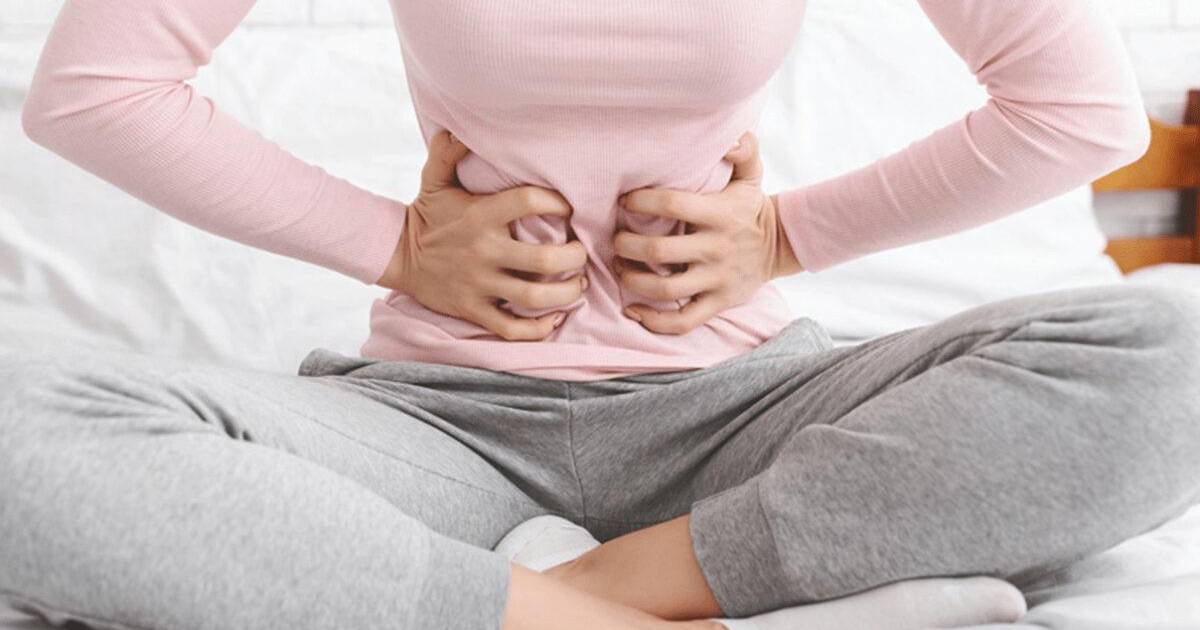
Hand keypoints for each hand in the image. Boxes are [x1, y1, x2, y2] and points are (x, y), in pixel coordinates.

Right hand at [378, 130, 587, 340]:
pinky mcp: (473, 310)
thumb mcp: (434, 178)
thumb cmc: (427, 215)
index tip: (567, 207)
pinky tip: (554, 318)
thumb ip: (449, 151)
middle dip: (574, 257)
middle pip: (543, 260)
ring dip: (566, 294)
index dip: (557, 201)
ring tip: (578, 285)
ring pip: (533, 297)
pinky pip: (512, 328)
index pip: (528, 201)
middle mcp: (483, 251)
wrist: (396, 255)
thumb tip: (460, 126)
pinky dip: (538, 329)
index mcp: (480, 216)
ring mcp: (479, 284)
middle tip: (582, 253)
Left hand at [613, 131, 800, 334]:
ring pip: (666, 289)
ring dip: (633, 280)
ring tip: (621, 268)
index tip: (625, 202)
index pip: (672, 205)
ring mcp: (717, 279)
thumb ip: (744, 150)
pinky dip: (654, 321)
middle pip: (659, 251)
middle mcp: (716, 248)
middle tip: (615, 240)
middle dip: (627, 245)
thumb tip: (732, 139)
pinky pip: (682, 321)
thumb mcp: (751, 176)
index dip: (641, 202)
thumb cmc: (750, 208)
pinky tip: (633, 309)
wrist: (781, 247)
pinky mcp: (718, 302)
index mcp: (719, 214)